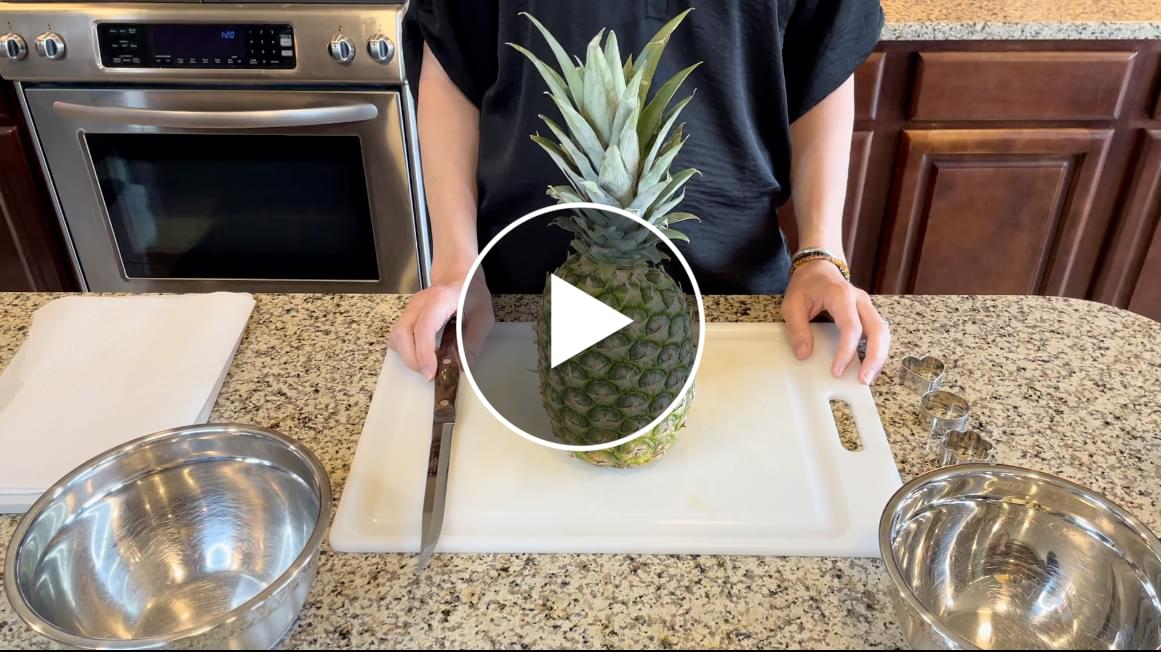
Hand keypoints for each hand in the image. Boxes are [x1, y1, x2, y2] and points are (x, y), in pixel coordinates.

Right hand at [388, 271, 493, 379]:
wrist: (459, 276)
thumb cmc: (470, 293)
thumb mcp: (483, 317)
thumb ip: (473, 342)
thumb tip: (462, 367)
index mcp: (440, 299)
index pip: (424, 328)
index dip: (424, 353)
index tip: (430, 372)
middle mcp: (419, 303)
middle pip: (402, 334)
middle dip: (414, 360)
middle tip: (431, 372)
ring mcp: (410, 309)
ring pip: (396, 338)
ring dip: (409, 357)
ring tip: (428, 364)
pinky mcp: (407, 317)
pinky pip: (398, 338)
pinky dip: (407, 351)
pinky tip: (423, 355)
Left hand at [782, 260, 889, 384]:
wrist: (818, 267)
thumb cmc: (806, 284)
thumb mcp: (792, 304)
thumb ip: (798, 329)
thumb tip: (804, 354)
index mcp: (841, 295)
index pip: (851, 327)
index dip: (846, 352)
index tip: (837, 370)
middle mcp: (860, 300)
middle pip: (878, 330)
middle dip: (874, 357)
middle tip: (863, 379)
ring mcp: (866, 306)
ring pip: (883, 332)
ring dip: (879, 356)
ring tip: (867, 377)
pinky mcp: (867, 313)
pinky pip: (878, 333)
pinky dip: (876, 350)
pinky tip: (868, 366)